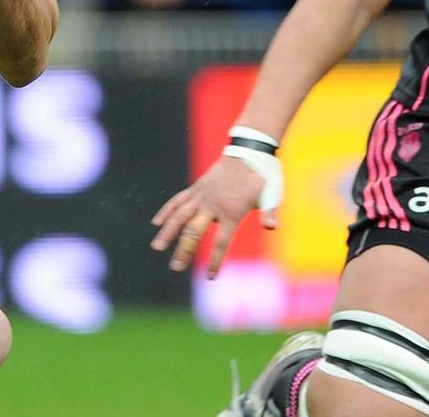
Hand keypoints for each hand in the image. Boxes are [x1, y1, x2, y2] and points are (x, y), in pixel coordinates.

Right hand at [148, 156, 275, 277]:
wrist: (249, 150)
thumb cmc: (263, 175)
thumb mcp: (272, 194)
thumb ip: (269, 212)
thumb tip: (272, 227)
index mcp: (231, 211)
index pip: (221, 241)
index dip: (215, 260)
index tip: (210, 277)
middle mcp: (212, 205)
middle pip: (194, 231)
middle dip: (184, 250)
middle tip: (175, 267)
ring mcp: (202, 195)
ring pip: (180, 216)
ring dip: (167, 232)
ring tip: (157, 247)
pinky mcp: (197, 188)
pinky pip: (178, 201)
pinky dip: (167, 211)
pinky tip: (156, 223)